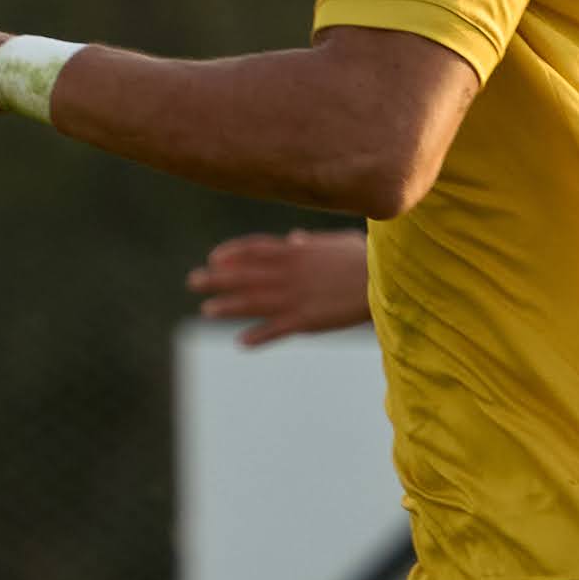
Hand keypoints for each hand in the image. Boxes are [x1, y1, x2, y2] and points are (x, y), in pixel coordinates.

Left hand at [188, 230, 369, 343]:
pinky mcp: (307, 320)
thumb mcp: (337, 243)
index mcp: (296, 252)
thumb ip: (312, 243)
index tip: (214, 258)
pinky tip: (240, 342)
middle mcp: (289, 273)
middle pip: (244, 275)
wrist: (386, 283)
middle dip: (217, 278)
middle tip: (192, 281)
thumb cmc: (368, 260)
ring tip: (206, 311)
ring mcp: (295, 297)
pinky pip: (276, 330)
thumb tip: (295, 238)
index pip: (254, 249)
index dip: (232, 253)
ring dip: (227, 307)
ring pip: (253, 302)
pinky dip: (257, 336)